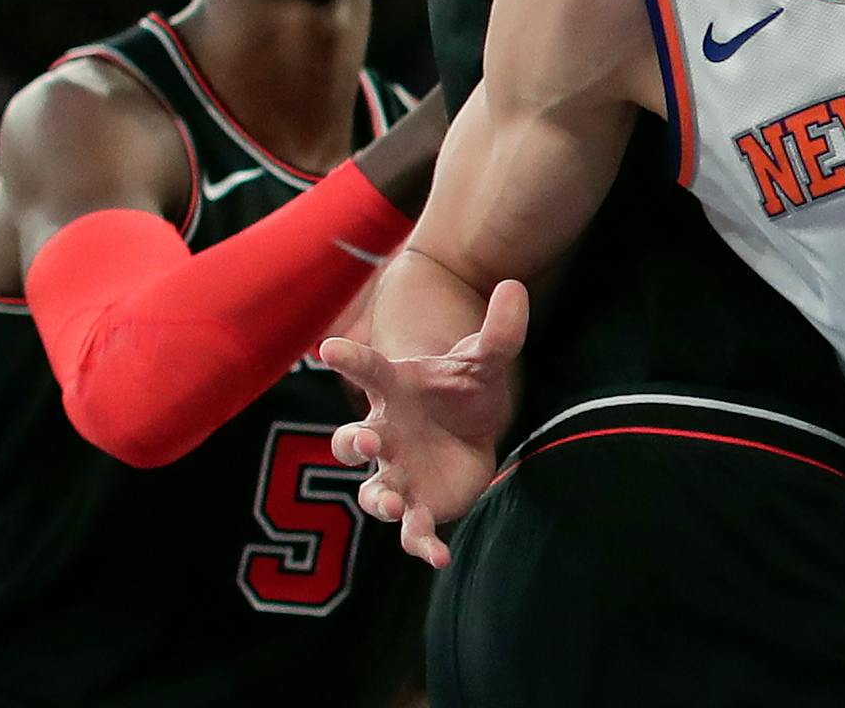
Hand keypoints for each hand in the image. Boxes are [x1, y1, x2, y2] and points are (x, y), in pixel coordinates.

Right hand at [322, 279, 528, 568]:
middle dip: (351, 443)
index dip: (349, 359)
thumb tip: (516, 286)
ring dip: (377, 500)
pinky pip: (412, 530)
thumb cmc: (464, 386)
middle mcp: (384, 433)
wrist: (473, 425)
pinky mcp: (418, 505)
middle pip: (351, 441)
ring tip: (391, 505)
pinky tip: (439, 557)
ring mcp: (396, 472)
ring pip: (372, 491)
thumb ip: (500, 329)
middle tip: (364, 440)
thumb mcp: (487, 357)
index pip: (367, 370)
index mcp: (394, 389)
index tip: (328, 348)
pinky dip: (421, 544)